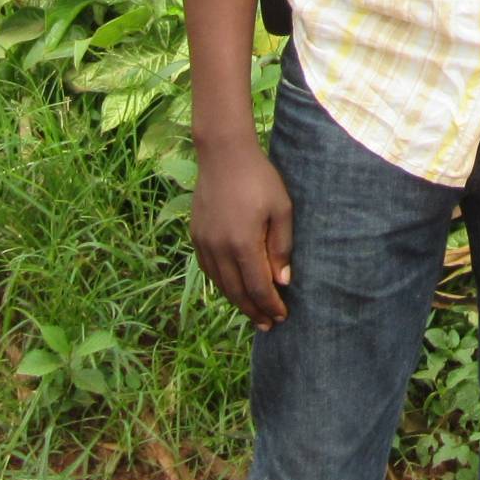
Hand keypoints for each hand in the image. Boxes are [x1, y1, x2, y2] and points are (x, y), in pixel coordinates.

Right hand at [191, 138, 293, 328]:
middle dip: (254, 311)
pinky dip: (222, 283)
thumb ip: (281, 247)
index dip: (270, 305)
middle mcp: (219, 248)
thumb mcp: (281, 209)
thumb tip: (283, 281)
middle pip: (237, 291)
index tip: (282, 316)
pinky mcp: (196, 235)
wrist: (224, 155)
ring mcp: (204, 243)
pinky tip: (233, 287)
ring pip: (220, 283)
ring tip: (252, 312)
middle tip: (268, 324)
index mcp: (243, 243)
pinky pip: (208, 269)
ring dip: (237, 301)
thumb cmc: (259, 178)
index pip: (257, 287)